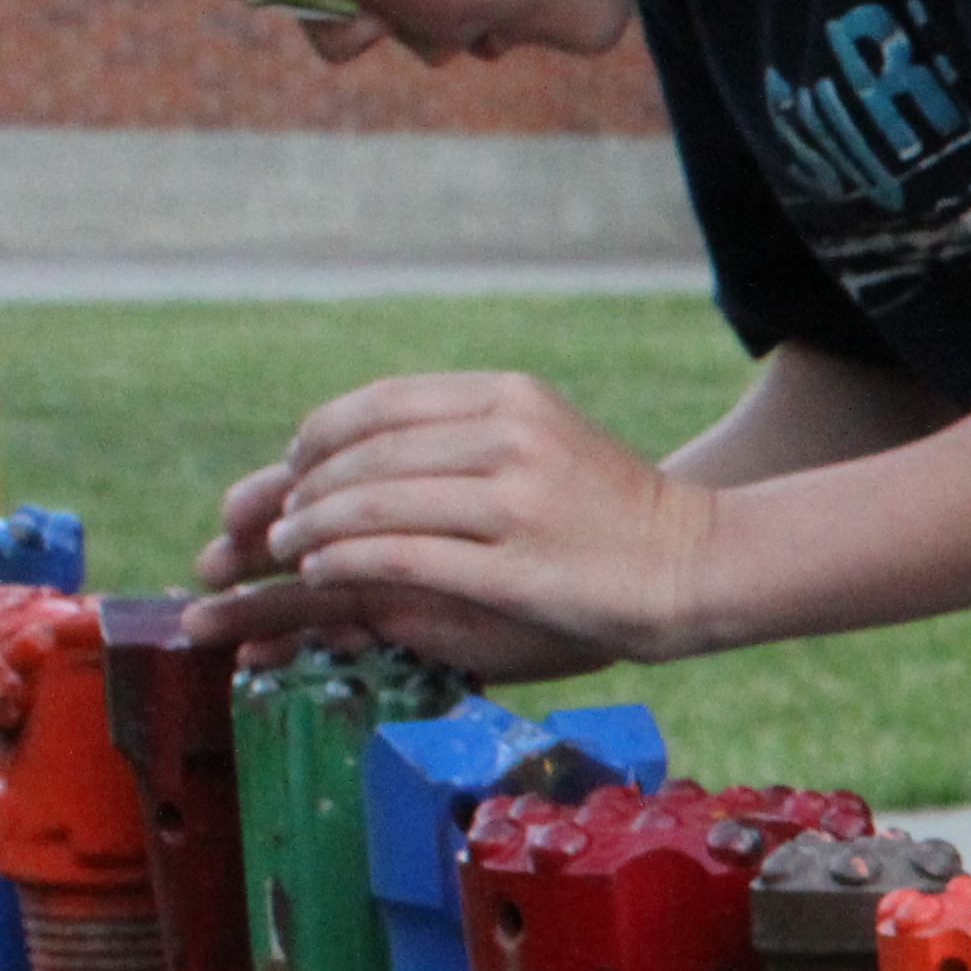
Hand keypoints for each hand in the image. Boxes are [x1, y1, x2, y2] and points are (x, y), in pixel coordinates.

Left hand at [188, 374, 720, 670]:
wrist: (697, 563)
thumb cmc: (611, 512)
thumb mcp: (542, 439)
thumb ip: (462, 433)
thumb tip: (356, 444)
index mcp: (510, 397)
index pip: (379, 406)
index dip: (319, 438)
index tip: (294, 470)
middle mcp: (510, 438)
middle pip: (365, 455)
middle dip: (301, 490)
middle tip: (274, 523)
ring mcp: (515, 504)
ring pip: (372, 505)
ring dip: (312, 528)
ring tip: (288, 550)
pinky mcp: (515, 569)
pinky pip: (399, 558)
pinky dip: (344, 562)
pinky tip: (321, 573)